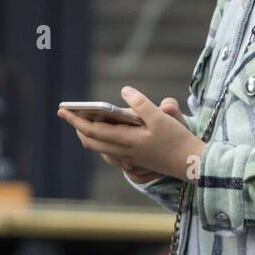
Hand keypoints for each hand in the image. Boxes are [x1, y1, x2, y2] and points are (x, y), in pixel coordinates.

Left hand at [57, 87, 204, 180]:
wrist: (191, 164)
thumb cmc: (177, 139)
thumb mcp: (161, 117)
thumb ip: (141, 103)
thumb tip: (125, 91)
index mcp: (127, 140)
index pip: (93, 130)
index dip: (76, 120)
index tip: (63, 109)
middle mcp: (124, 152)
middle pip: (91, 141)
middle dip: (78, 127)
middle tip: (69, 113)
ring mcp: (129, 158)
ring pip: (100, 148)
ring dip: (89, 135)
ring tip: (84, 119)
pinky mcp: (135, 161)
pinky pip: (110, 151)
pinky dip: (102, 141)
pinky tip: (107, 131)